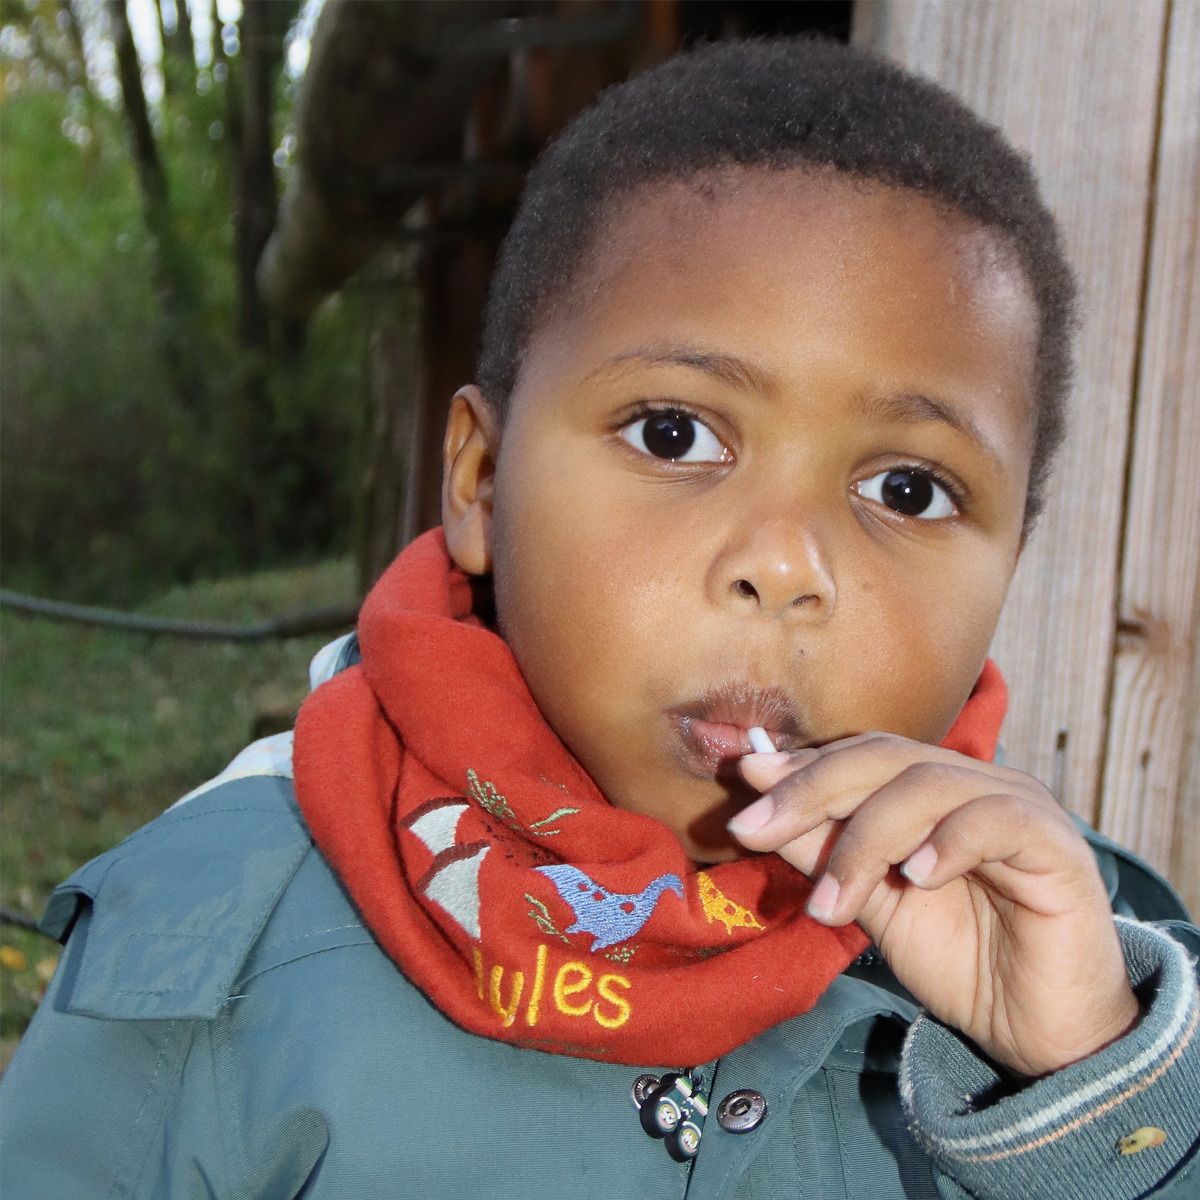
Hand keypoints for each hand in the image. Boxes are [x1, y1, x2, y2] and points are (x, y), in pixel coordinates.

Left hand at [730, 733, 1138, 1075]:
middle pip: (885, 758)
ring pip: (928, 785)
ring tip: (834, 903)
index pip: (860, 755)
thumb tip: (759, 794)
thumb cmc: (958, 960)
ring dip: (866, 840)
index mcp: (933, 786)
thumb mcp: (871, 901)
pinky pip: (996, 819)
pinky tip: (919, 876)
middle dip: (812, 790)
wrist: (1038, 1034)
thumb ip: (824, 847)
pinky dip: (949, 841)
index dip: (801, 768)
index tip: (744, 787)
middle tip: (758, 831)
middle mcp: (975, 782)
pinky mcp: (1057, 845)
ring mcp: (1020, 806)